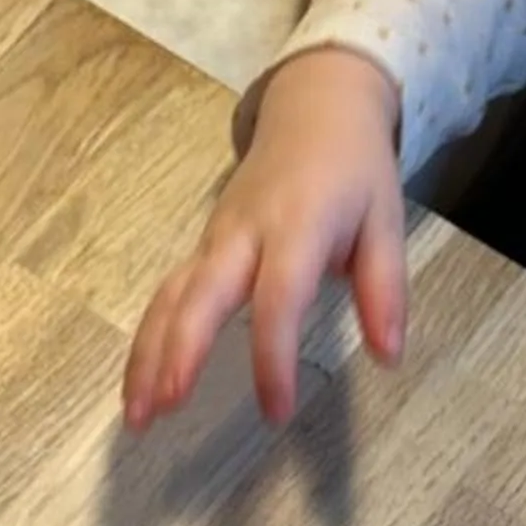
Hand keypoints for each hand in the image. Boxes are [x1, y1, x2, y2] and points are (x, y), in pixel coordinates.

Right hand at [125, 48, 404, 428]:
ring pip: (170, 299)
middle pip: (200, 294)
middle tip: (168, 407)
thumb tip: (388, 357)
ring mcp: (214, 240)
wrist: (315, 107)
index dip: (272, 357)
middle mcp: (244, 233)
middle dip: (179, 351)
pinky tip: (140, 391)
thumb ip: (385, 290)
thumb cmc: (353, 171)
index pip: (278, 297)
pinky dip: (147, 345)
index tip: (276, 412)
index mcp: (296, 225)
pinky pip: (166, 299)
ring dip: (146, 357)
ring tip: (137, 418)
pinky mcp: (200, 250)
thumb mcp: (385, 221)